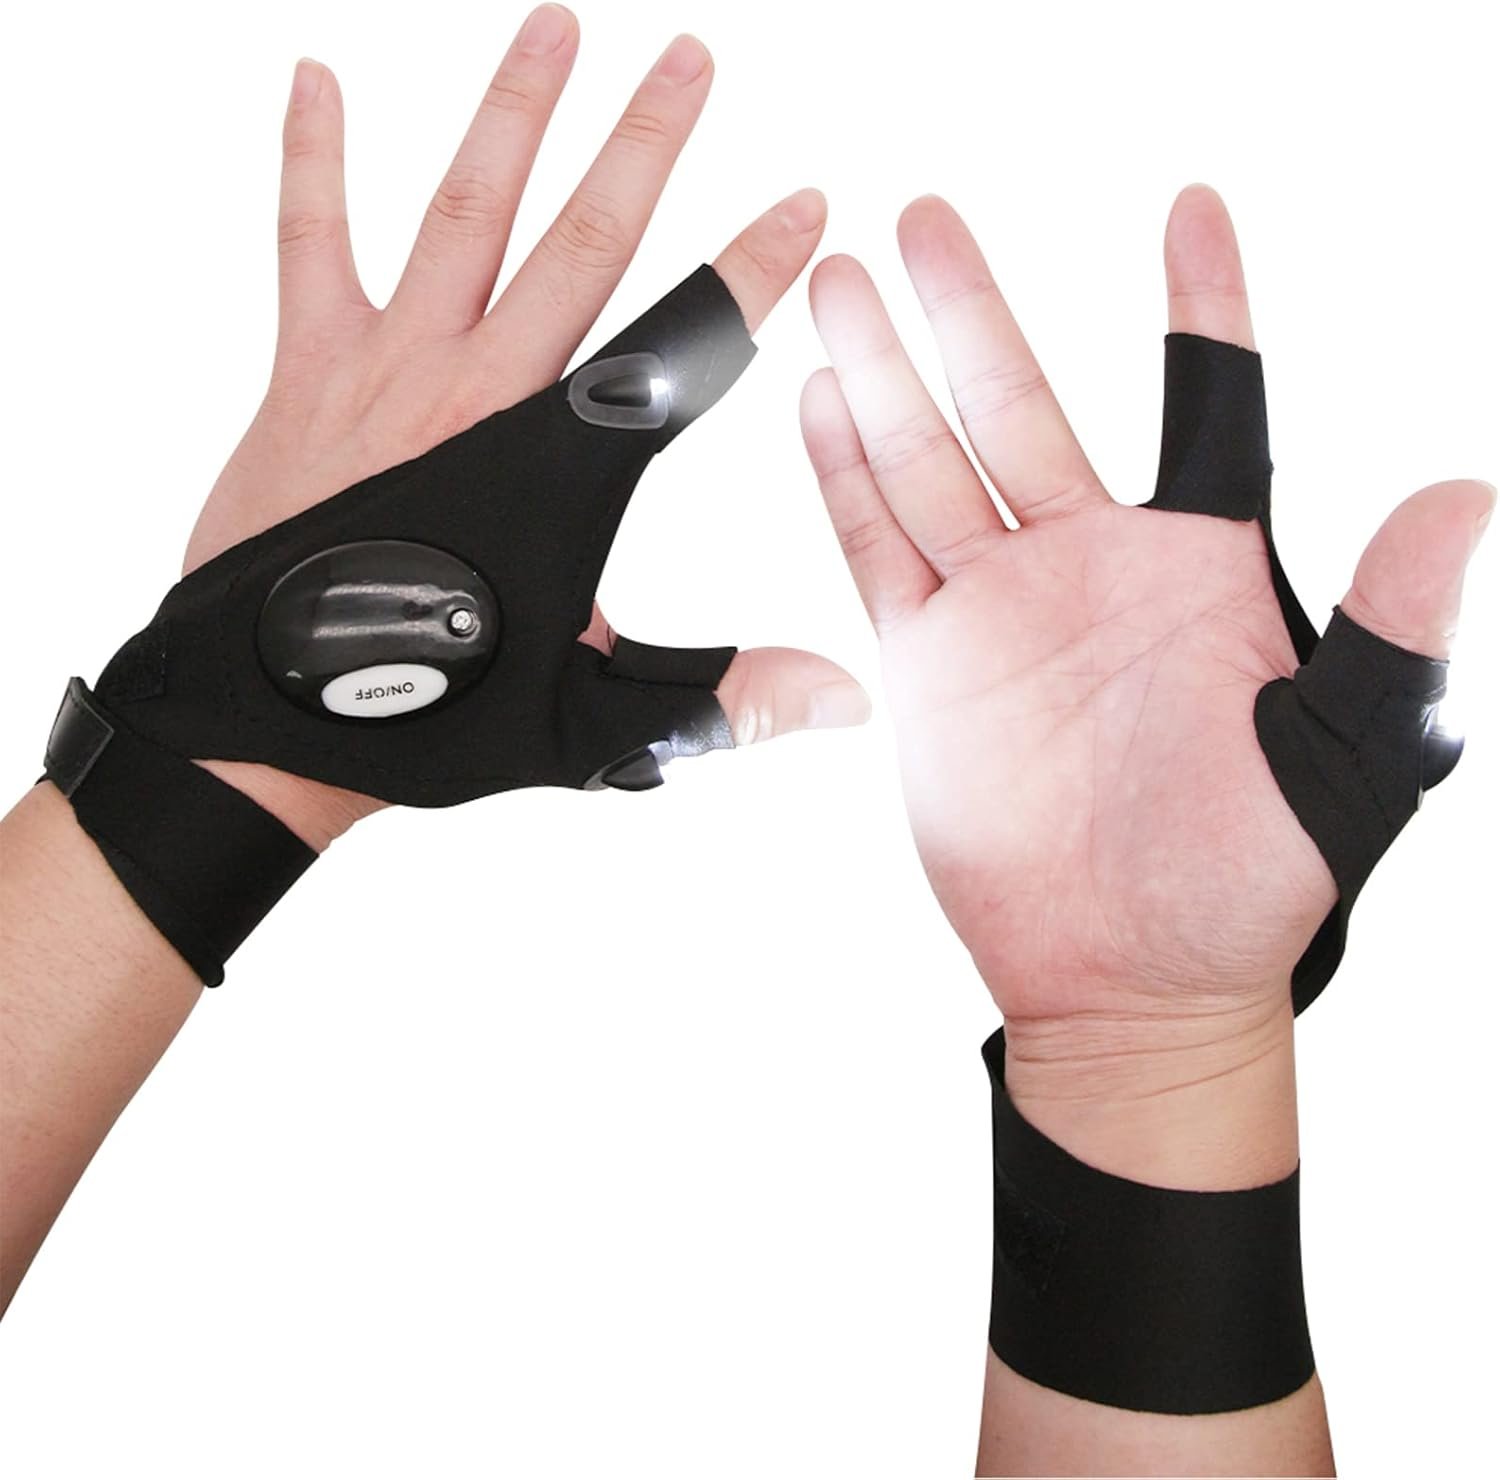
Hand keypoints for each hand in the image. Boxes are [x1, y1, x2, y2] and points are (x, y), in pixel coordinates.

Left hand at [194, 7, 867, 847]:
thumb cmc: (440, 717)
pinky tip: (309, 75)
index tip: (805, 205)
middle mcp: (478, 395)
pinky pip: (307, 244)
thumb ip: (723, 697)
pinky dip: (309, 160)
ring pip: (465, 217)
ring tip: (559, 27)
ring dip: (515, 117)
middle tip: (692, 57)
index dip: (752, 271)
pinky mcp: (308, 374)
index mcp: (559, 468)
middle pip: (582, 244)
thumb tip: (847, 700)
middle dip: (646, 145)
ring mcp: (388, 372)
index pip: (681, 346)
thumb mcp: (596, 718)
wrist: (273, 726)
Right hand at [801, 186, 1490, 1092]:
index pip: (1206, 399)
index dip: (1199, 302)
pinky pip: (879, 550)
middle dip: (970, 308)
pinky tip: (821, 404)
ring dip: (884, 372)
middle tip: (925, 218)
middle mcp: (1091, 564)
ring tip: (843, 281)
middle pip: (1020, 405)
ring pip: (930, 462)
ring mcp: (1000, 610)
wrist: (1131, 980)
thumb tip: (1465, 491)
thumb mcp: (1355, 754)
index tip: (1190, 209)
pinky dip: (845, 478)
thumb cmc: (1254, 879)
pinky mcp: (930, 666)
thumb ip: (1395, 625)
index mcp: (1204, 565)